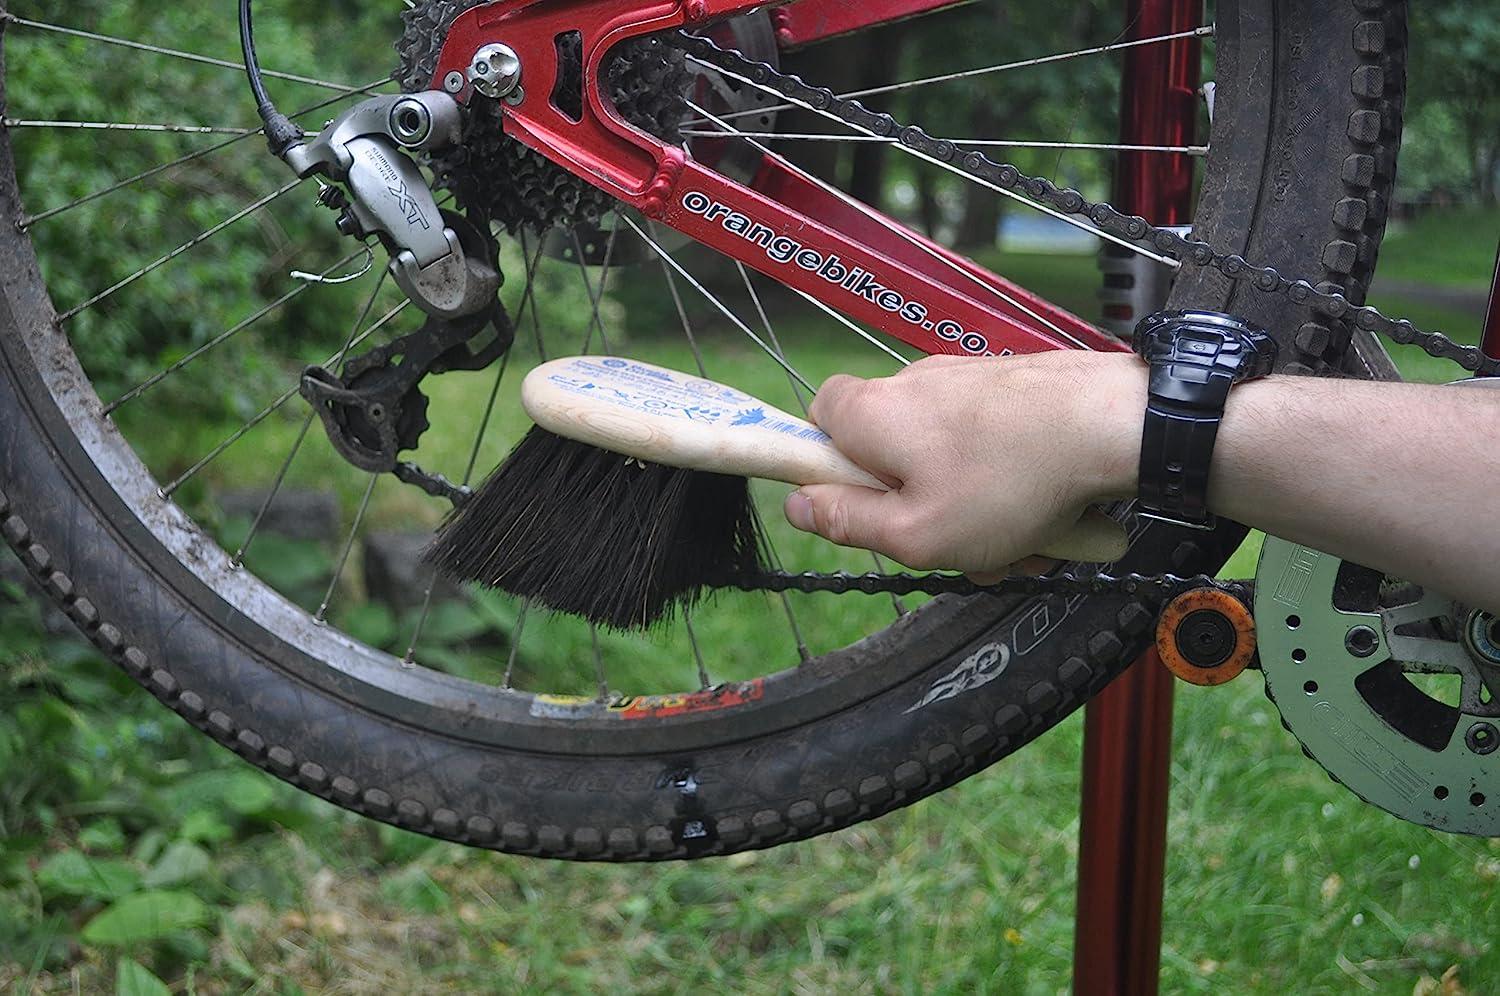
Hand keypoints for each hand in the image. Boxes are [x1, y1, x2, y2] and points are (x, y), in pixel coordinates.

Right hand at [783, 350, 1144, 576]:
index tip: (858, 504)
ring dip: (973, 508)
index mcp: (874, 413)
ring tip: (1018, 544)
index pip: (817, 417)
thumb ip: (848, 522)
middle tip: (953, 546)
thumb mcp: (915, 533)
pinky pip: (993, 446)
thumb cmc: (1009, 483)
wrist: (1112, 424)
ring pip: (949, 458)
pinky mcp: (1014, 384)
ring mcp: (968, 379)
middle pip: (891, 452)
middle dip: (918, 507)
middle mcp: (913, 383)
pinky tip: (1046, 516)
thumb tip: (796, 505)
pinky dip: (1011, 484)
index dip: (829, 464)